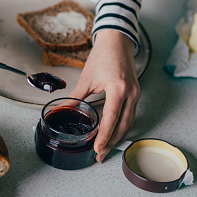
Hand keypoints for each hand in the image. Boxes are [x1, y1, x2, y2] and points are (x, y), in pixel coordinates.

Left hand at [70, 29, 139, 161]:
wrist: (117, 41)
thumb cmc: (103, 56)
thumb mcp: (86, 78)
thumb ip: (75, 98)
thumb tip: (60, 110)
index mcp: (118, 88)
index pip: (111, 118)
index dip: (104, 136)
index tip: (97, 148)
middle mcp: (131, 93)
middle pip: (122, 125)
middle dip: (111, 142)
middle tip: (99, 155)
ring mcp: (136, 94)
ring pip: (128, 123)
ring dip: (117, 137)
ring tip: (105, 149)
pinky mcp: (136, 95)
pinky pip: (130, 116)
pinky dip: (121, 128)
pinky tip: (113, 135)